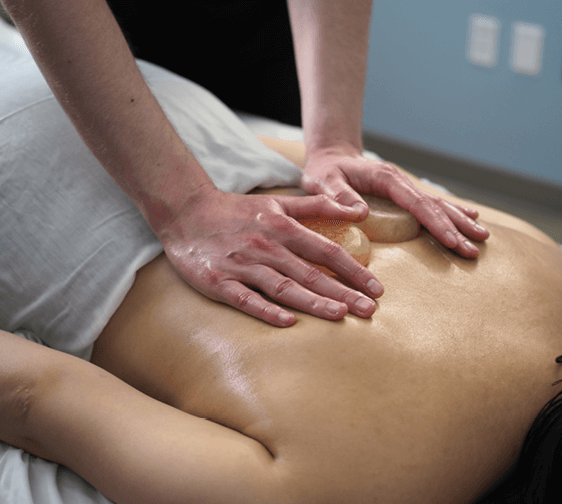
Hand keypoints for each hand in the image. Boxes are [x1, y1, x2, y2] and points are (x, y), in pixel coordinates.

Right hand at [157, 187, 382, 326]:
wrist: (185, 211)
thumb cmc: (236, 211)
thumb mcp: (278, 202)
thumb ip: (318, 206)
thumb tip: (359, 211)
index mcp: (281, 227)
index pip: (326, 251)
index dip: (353, 270)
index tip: (376, 288)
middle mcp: (265, 246)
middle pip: (310, 273)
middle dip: (342, 292)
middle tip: (370, 310)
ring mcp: (241, 265)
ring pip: (282, 287)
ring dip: (312, 302)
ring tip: (340, 315)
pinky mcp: (218, 282)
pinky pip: (245, 299)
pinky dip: (266, 311)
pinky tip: (287, 323)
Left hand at [301, 146, 489, 257]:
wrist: (331, 157)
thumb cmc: (324, 172)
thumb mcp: (322, 182)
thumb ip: (338, 196)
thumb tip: (361, 213)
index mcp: (386, 179)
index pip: (417, 204)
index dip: (436, 224)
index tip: (452, 240)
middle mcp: (401, 182)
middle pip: (434, 205)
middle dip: (456, 227)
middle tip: (475, 248)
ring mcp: (404, 187)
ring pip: (438, 205)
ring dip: (460, 222)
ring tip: (482, 238)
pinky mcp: (403, 194)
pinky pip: (431, 205)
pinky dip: (452, 213)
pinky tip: (470, 219)